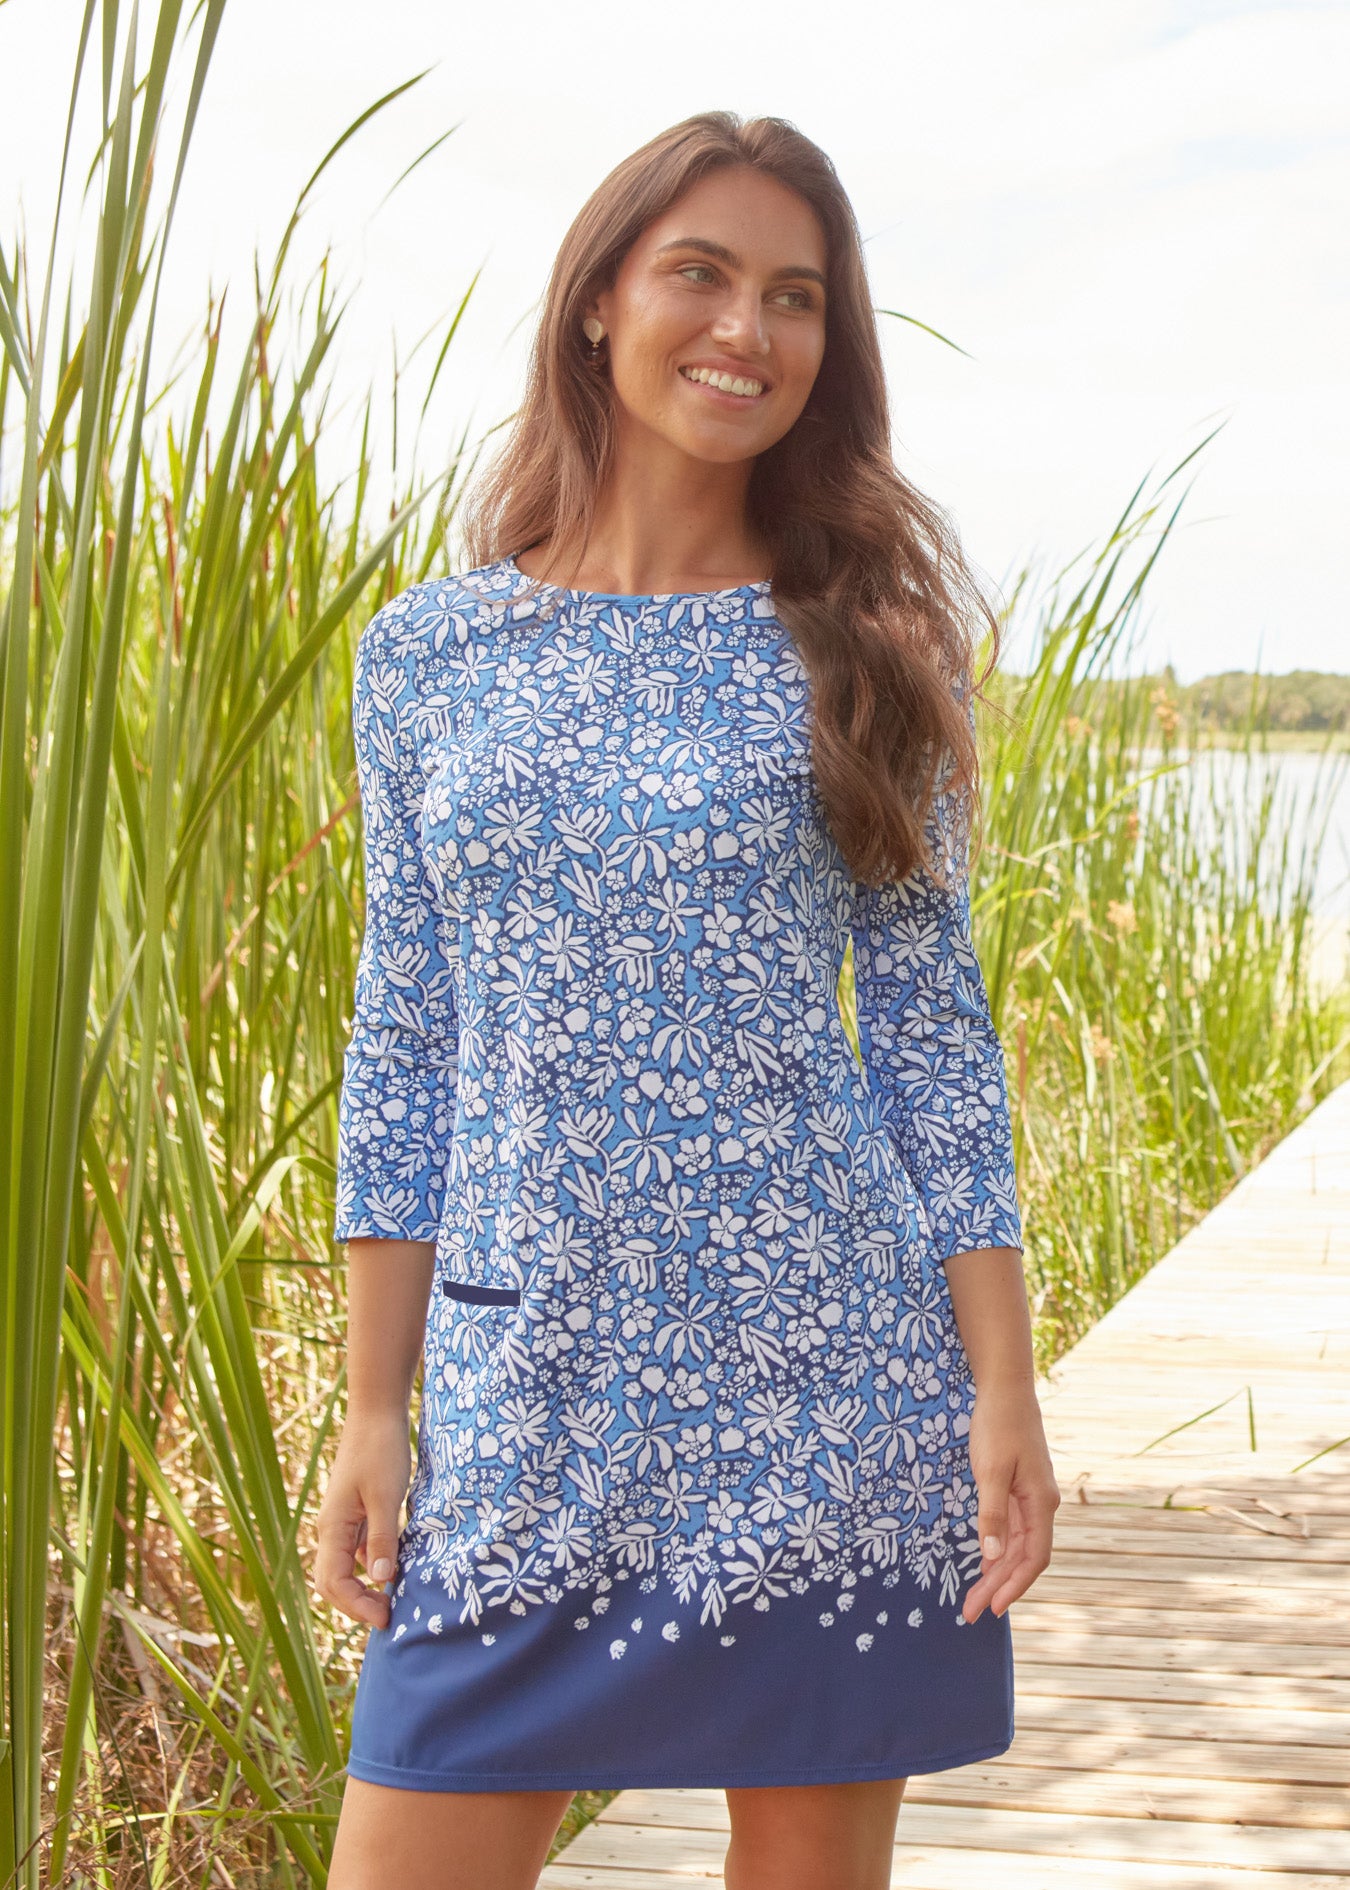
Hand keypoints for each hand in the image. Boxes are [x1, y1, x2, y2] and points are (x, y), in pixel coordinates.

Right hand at [313, 1410, 411, 1628]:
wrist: (377, 1413)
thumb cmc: (380, 1450)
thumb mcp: (386, 1496)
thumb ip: (382, 1538)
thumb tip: (379, 1580)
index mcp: (332, 1527)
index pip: (332, 1583)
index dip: (356, 1607)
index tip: (386, 1617)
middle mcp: (331, 1528)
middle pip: (332, 1582)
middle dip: (356, 1604)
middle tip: (390, 1615)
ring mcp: (342, 1522)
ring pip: (344, 1568)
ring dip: (363, 1588)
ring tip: (394, 1598)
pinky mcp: (356, 1514)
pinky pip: (357, 1551)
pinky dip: (372, 1566)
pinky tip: (395, 1567)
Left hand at [961, 1382, 1058, 1623]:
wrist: (1005, 1389)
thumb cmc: (998, 1425)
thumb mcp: (990, 1470)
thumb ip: (992, 1514)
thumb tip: (993, 1557)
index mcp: (1041, 1502)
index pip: (1034, 1557)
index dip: (1014, 1585)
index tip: (991, 1607)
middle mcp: (1042, 1504)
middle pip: (1024, 1557)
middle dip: (998, 1586)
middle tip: (970, 1612)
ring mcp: (1032, 1496)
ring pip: (1018, 1545)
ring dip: (997, 1572)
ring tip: (973, 1597)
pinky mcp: (1019, 1488)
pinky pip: (1012, 1529)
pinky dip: (999, 1550)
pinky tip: (985, 1564)